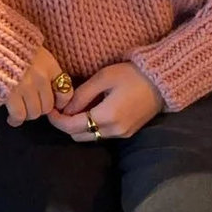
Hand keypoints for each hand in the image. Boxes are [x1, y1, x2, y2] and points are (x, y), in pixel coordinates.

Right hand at [2, 45, 67, 125]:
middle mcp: (41, 78)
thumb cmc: (9, 42)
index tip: (53, 104)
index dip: (59, 102)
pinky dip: (16, 119)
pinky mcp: (10, 94)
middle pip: (48, 106)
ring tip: (19, 111)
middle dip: (39, 109)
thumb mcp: (33, 50)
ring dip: (27, 115)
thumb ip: (43, 67)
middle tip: (29, 106)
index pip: (66, 92)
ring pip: (34, 113)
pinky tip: (12, 118)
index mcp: (49, 65)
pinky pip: (19, 115)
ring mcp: (26, 87)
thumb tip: (48, 85)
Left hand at [49, 62, 163, 140]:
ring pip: (90, 137)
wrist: (162, 81)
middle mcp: (113, 131)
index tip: (49, 110)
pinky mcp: (127, 133)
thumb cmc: (132, 74)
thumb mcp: (103, 78)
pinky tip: (91, 110)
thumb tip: (65, 109)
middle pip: (78, 136)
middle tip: (60, 108)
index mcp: (106, 117)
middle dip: (66, 125)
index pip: (72, 127)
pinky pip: (102, 135)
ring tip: (75, 108)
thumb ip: (81, 95)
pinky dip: (92, 126)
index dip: (57, 120)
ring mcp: (122, 134)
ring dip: (79, 127)